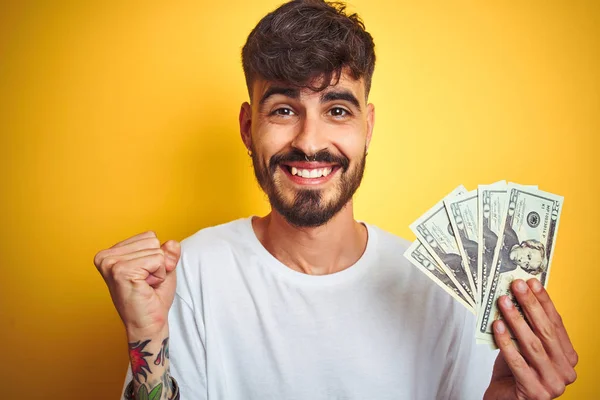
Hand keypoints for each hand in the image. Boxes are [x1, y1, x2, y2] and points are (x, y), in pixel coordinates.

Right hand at [93, 231, 180, 336]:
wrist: (149, 324)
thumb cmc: (153, 298)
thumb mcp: (163, 268)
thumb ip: (168, 251)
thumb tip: (172, 242)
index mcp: (110, 253)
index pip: (148, 236)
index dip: (156, 257)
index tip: (145, 276)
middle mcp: (106, 256)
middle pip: (152, 240)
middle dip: (158, 263)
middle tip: (146, 282)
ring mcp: (111, 263)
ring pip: (156, 250)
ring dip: (158, 270)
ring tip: (145, 285)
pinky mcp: (121, 271)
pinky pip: (157, 260)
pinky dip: (159, 275)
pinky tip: (146, 287)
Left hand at [484, 279, 577, 399]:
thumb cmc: (515, 373)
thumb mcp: (524, 347)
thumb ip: (526, 327)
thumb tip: (516, 295)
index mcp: (568, 357)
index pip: (556, 324)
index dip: (544, 301)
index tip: (532, 282)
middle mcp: (565, 371)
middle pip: (546, 332)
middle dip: (530, 305)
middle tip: (516, 286)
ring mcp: (552, 384)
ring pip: (532, 346)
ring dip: (516, 320)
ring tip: (503, 302)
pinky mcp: (534, 393)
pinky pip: (517, 362)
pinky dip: (506, 342)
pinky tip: (496, 326)